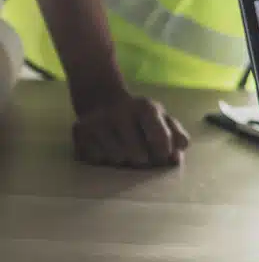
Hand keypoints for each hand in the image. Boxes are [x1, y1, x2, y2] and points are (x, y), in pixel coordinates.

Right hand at [72, 94, 189, 167]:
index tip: (163, 157)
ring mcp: (97, 122)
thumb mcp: (162, 118)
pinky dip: (104, 160)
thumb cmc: (139, 116)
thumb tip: (176, 158)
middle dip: (144, 161)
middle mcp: (120, 112)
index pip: (160, 138)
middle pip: (139, 155)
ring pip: (117, 160)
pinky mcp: (80, 132)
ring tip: (124, 151)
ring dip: (124, 162)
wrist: (102, 100)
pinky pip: (97, 160)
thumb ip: (175, 136)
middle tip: (143, 157)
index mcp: (146, 108)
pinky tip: (106, 149)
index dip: (164, 153)